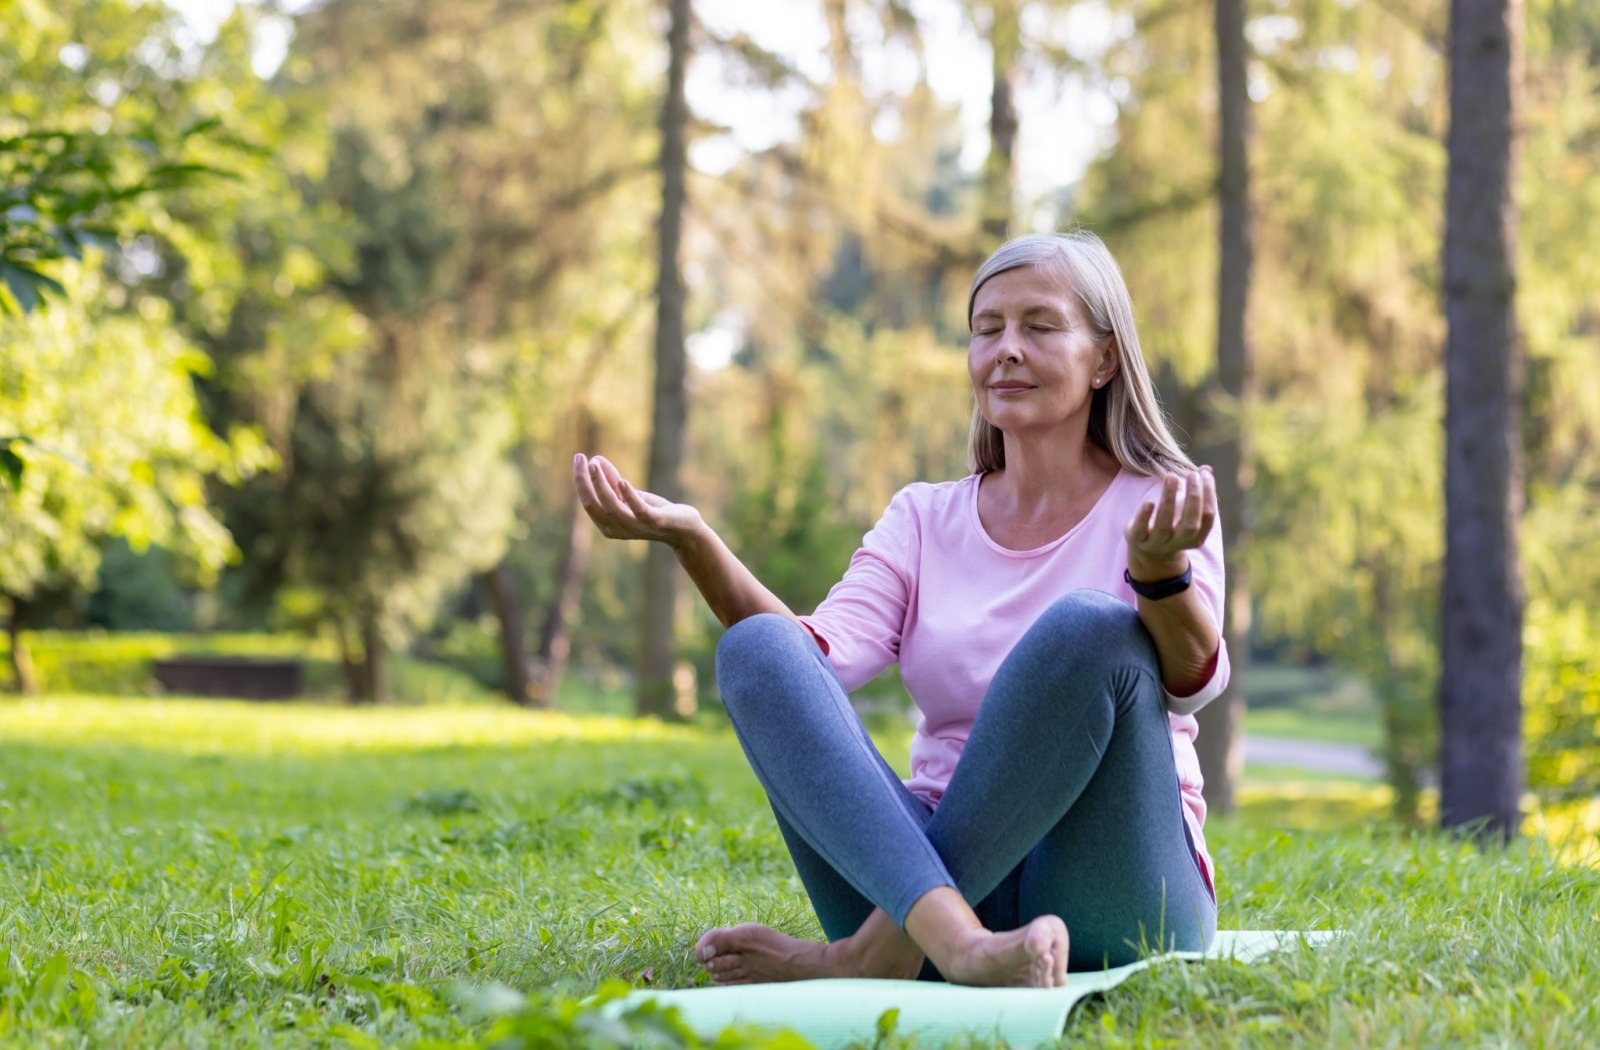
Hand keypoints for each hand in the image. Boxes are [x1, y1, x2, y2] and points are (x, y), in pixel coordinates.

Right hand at [573, 453, 704, 547]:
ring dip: (601, 485)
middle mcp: (618, 529)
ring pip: (612, 508)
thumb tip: (595, 460)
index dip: (581, 481)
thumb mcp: (630, 495)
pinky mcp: (655, 522)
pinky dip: (629, 496)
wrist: (684, 530)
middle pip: (594, 506)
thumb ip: (613, 481)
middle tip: (580, 458)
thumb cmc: (655, 512)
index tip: (579, 458)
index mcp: (609, 525)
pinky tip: (622, 481)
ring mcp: (636, 527)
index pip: (589, 503)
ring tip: (595, 465)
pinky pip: (639, 511)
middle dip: (584, 482)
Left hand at [1124, 466, 1216, 580]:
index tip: (1204, 474)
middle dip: (1193, 498)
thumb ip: (1197, 490)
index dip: (1208, 495)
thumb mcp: (1185, 509)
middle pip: (1190, 525)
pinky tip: (1149, 501)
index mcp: (1196, 537)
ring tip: (1171, 476)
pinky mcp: (1137, 539)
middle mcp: (1178, 543)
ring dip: (1168, 500)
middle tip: (1192, 475)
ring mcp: (1157, 543)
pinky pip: (1141, 530)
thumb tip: (1207, 468)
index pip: (1207, 518)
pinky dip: (1145, 516)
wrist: (1148, 549)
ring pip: (1164, 525)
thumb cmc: (1172, 522)